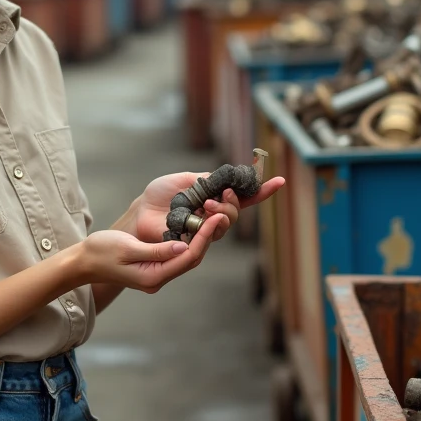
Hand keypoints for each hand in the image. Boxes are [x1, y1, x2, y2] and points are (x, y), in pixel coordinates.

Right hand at [75, 214, 226, 293]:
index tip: (214, 217)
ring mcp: (157, 274)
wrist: (83, 262)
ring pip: (187, 256)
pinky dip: (188, 239)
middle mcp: (158, 278)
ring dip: (200, 237)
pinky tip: (194, 224)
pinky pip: (178, 254)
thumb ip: (156, 249)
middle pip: (192, 258)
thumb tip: (183, 246)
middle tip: (220, 213)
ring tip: (211, 215)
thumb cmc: (100, 252)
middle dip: (207, 236)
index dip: (204, 237)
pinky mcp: (154, 266)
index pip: (188, 257)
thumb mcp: (127, 248)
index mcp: (153, 276)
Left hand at [128, 171, 285, 243]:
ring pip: (227, 224)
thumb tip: (230, 177)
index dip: (261, 191)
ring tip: (208, 204)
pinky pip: (211, 235)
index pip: (243, 197)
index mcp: (214, 198)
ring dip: (224, 212)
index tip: (280, 181)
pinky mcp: (195, 243)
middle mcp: (213, 216)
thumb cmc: (159, 196)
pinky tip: (204, 214)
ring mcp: (205, 231)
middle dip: (235, 202)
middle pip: (237, 212)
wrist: (141, 211)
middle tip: (224, 194)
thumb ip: (209, 179)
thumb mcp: (187, 179)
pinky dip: (212, 223)